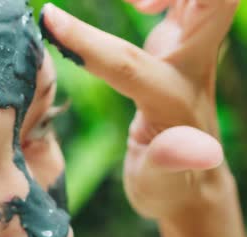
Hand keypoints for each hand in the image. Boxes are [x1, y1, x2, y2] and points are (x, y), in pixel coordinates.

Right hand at [40, 0, 238, 220]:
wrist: (193, 182)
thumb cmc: (168, 188)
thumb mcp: (160, 186)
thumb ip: (171, 164)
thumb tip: (200, 150)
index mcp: (175, 98)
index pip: (127, 61)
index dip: (85, 40)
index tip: (48, 17)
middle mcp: (194, 64)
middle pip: (216, 0)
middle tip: (132, 3)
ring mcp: (195, 49)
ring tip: (133, 1)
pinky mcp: (187, 43)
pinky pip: (189, 0)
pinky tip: (137, 2)